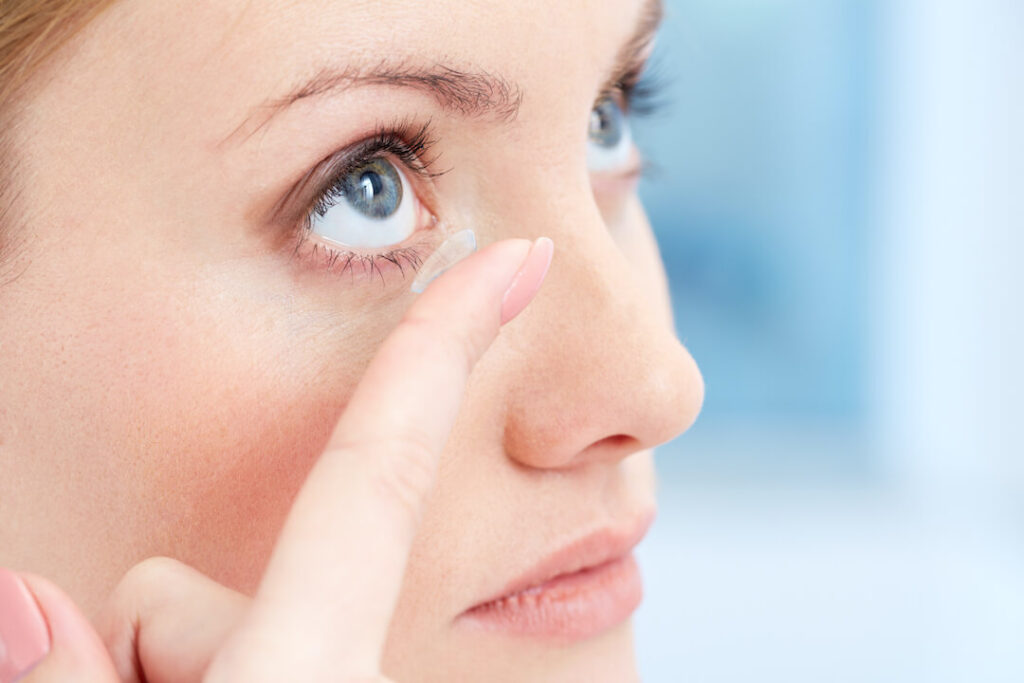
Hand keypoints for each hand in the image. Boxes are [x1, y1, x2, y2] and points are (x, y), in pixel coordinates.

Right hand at [0, 236, 553, 682]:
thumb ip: (71, 676)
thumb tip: (23, 598)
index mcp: (309, 672)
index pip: (382, 467)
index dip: (446, 341)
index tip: (519, 259)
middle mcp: (355, 681)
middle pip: (225, 579)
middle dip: (168, 630)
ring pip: (239, 631)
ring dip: (189, 668)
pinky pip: (276, 667)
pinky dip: (230, 681)